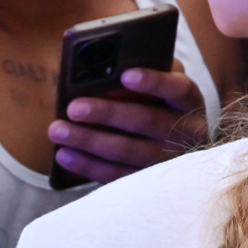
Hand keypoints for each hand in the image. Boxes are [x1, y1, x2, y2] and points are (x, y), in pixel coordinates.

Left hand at [49, 65, 207, 181]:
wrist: (175, 146)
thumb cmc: (158, 104)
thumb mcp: (160, 86)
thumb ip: (147, 72)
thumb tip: (111, 65)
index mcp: (190, 102)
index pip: (178, 89)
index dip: (154, 82)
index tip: (125, 75)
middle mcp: (186, 132)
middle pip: (146, 122)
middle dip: (107, 114)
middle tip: (73, 107)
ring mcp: (169, 161)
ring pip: (127, 151)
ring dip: (89, 140)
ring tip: (58, 130)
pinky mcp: (147, 182)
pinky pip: (116, 175)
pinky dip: (88, 165)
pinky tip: (64, 154)